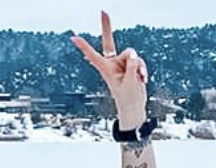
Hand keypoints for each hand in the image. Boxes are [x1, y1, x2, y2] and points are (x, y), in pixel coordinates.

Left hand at [71, 10, 148, 129]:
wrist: (134, 107)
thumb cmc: (128, 98)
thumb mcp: (130, 82)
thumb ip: (131, 65)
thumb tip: (132, 51)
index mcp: (106, 70)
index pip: (93, 55)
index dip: (84, 46)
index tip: (73, 37)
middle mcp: (112, 64)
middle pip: (110, 42)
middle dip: (107, 27)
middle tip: (103, 11)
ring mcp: (121, 63)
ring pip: (132, 54)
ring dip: (138, 67)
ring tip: (137, 80)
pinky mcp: (130, 65)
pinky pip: (138, 60)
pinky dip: (142, 69)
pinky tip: (142, 80)